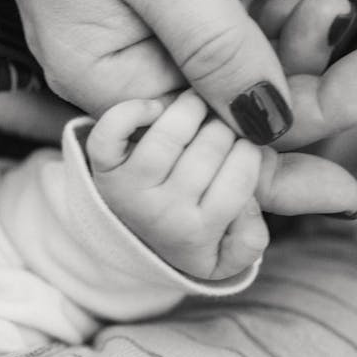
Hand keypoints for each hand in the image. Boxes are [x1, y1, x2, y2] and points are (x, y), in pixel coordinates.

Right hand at [4, 0, 356, 149]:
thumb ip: (215, 45)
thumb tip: (270, 125)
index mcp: (102, 82)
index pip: (200, 149)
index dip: (275, 164)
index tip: (347, 188)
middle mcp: (124, 79)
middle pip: (228, 121)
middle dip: (310, 100)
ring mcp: (147, 48)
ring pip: (239, 81)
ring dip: (300, 53)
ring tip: (339, 10)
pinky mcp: (171, 18)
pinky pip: (233, 44)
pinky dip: (276, 29)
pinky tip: (314, 7)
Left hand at [88, 91, 268, 279]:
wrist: (137, 243)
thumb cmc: (195, 232)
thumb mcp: (233, 249)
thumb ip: (253, 234)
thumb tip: (247, 203)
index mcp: (200, 233)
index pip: (242, 175)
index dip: (252, 149)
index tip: (246, 144)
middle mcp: (164, 216)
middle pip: (211, 147)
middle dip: (226, 126)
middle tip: (224, 127)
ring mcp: (130, 191)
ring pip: (168, 136)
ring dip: (191, 107)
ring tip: (200, 108)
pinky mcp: (104, 169)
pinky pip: (110, 132)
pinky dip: (131, 111)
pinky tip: (155, 109)